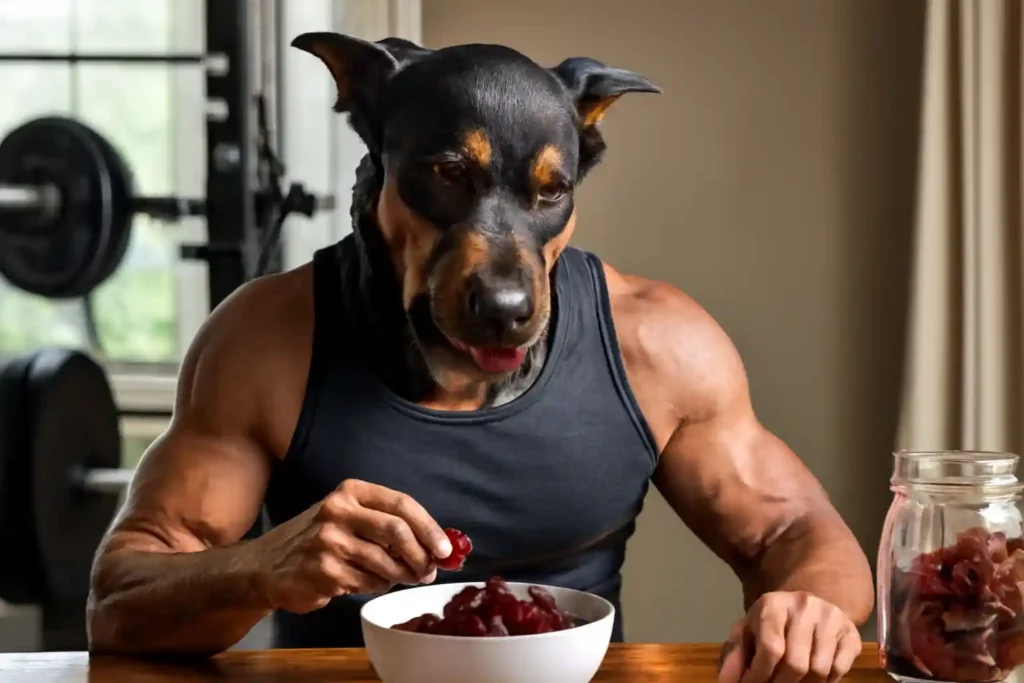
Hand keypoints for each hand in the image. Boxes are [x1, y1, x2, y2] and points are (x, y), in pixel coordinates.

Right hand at [254, 479, 452, 612]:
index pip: (401, 503)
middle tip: (430, 570)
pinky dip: (377, 585)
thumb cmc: (317, 540)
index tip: (445, 548)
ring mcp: (328, 541)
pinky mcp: (324, 571)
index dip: (429, 527)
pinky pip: (368, 582)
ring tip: (403, 578)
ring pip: (386, 562)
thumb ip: (387, 525)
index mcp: (350, 491)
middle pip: (397, 531)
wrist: (266, 565)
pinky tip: (368, 581)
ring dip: (402, 575)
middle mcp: (338, 510)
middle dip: (421, 554)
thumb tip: (436, 546)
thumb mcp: (348, 518)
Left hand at [717, 591, 861, 682]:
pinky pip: (840, 670)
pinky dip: (825, 682)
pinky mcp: (851, 632)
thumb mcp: (748, 632)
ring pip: (819, 670)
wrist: (809, 606)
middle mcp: (804, 606)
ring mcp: (831, 618)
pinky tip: (811, 677)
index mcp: (773, 604)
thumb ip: (735, 655)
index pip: (770, 648)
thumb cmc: (772, 623)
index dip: (759, 676)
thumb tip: (728, 682)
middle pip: (796, 663)